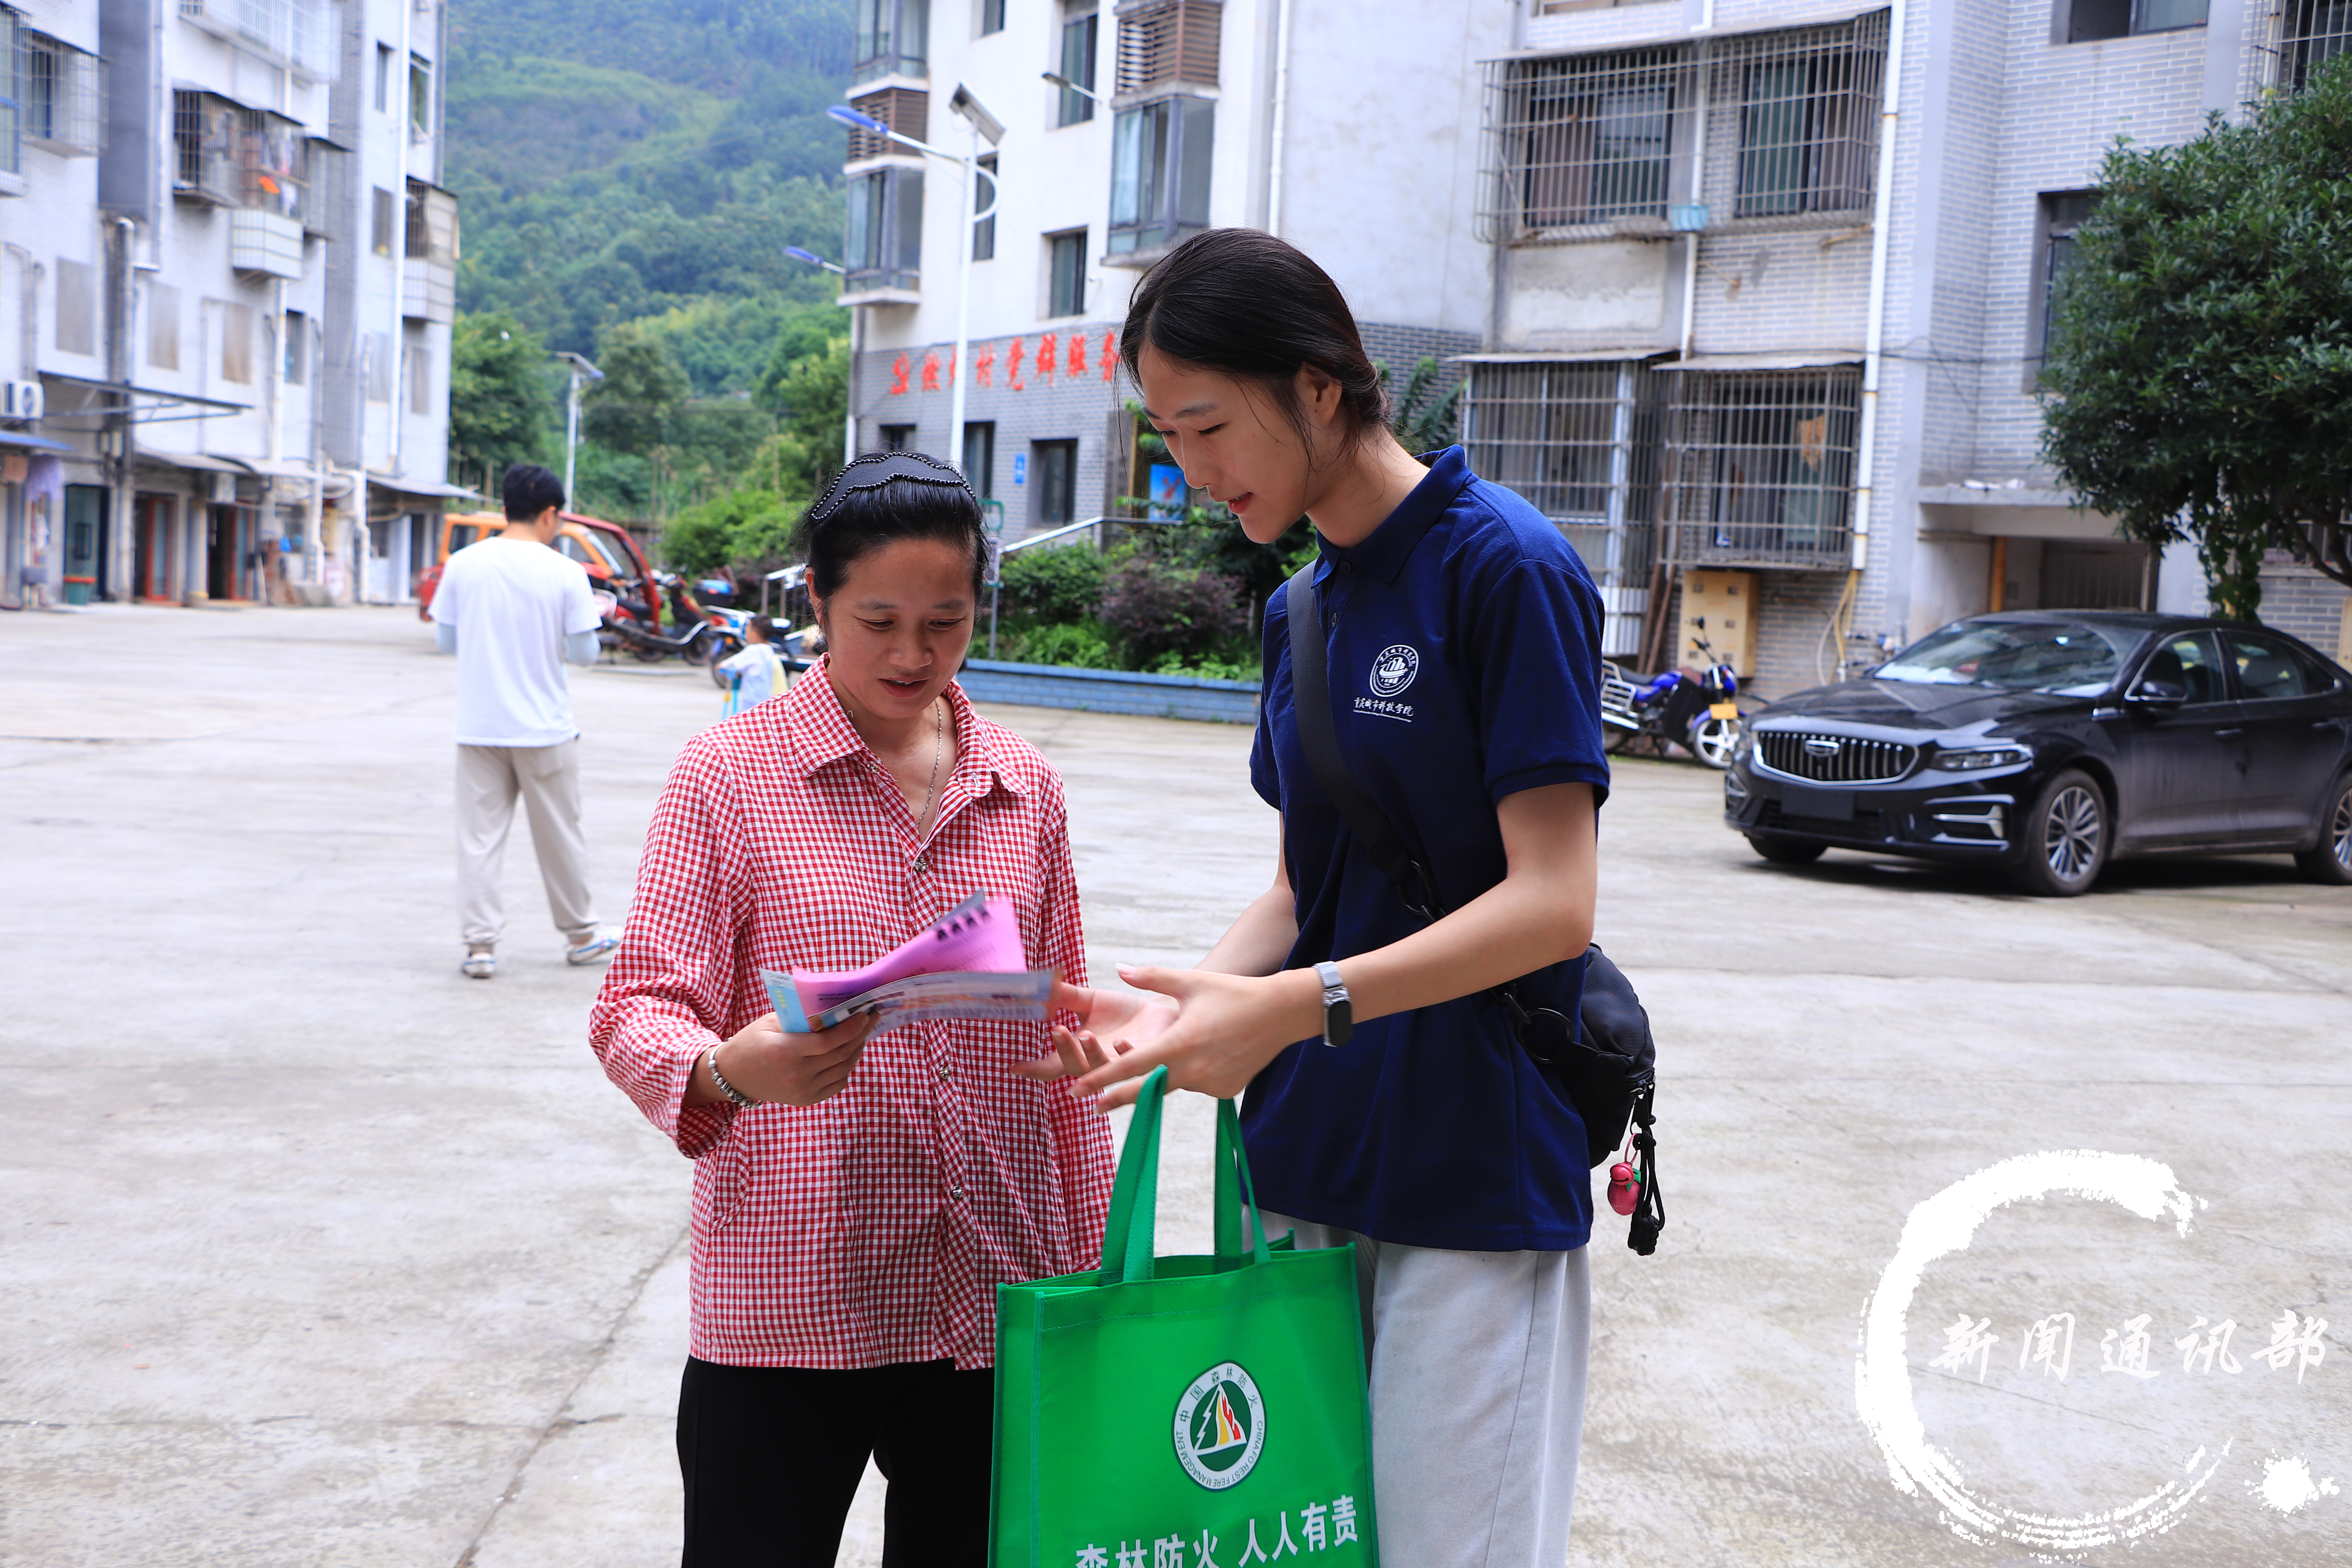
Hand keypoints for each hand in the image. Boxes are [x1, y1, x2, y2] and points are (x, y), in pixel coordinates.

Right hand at [702, 1011, 875, 1107]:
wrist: (734, 1075)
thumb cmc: (752, 1041)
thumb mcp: (772, 1022)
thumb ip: (801, 1017)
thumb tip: (834, 1008)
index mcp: (786, 1052)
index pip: (829, 1042)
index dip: (851, 1028)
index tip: (864, 1014)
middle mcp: (797, 1075)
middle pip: (840, 1055)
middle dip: (860, 1035)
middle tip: (871, 1018)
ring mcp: (803, 1091)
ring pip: (843, 1070)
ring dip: (856, 1050)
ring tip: (862, 1034)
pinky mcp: (806, 1100)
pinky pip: (837, 1084)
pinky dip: (846, 1068)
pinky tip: (848, 1053)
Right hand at [1011, 980, 1178, 1084]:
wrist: (1165, 1012)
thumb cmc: (1125, 1012)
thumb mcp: (1092, 1001)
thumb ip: (1066, 997)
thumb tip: (1038, 986)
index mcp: (1081, 1052)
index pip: (1052, 1065)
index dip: (1034, 1069)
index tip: (1015, 1067)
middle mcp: (1099, 1064)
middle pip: (1074, 1068)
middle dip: (1064, 1051)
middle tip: (1057, 1028)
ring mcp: (1122, 1065)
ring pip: (1102, 1068)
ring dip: (1092, 1053)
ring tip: (1087, 1034)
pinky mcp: (1146, 1061)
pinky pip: (1135, 1062)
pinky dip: (1127, 1052)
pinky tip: (1123, 1042)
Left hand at [1059, 965, 1322, 1110]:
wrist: (1281, 1013)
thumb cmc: (1233, 993)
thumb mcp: (1190, 981)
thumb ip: (1151, 978)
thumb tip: (1120, 970)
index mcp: (1178, 1043)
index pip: (1129, 1067)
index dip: (1099, 1079)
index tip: (1075, 1091)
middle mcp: (1192, 1070)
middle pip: (1145, 1088)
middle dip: (1117, 1096)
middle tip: (1091, 1104)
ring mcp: (1209, 1084)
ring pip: (1175, 1083)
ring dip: (1168, 1072)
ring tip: (1191, 1044)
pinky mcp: (1224, 1091)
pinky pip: (1198, 1084)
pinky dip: (1194, 1073)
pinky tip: (1213, 1051)